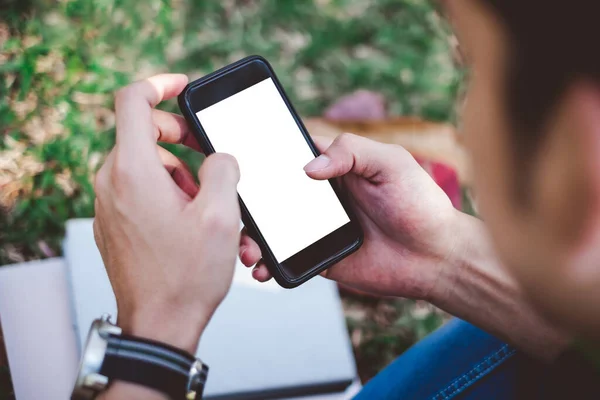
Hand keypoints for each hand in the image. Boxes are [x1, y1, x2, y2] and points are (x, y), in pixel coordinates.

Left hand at [93, 74, 240, 352]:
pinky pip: (140, 189)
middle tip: (212, 159)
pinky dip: (167, 192)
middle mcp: (112, 182)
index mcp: (133, 171)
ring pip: (146, 163)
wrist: (160, 324)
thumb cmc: (188, 275)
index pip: (133, 101)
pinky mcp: (114, 222)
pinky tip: (192, 221)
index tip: (183, 87)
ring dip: (180, 172)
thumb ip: (224, 168)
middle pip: (144, 133)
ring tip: (210, 205)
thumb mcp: (222, 215)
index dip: (160, 84)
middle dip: (183, 139)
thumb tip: (218, 156)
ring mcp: (109, 203)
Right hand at [240, 133, 459, 298]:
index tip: (237, 160)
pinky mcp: (320, 256)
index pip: (290, 155)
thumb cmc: (420, 204)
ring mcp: (318, 227)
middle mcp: (321, 196)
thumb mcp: (391, 163)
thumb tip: (307, 168)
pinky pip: (287, 258)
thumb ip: (351, 152)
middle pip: (272, 195)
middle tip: (235, 211)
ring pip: (273, 228)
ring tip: (248, 249)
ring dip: (253, 236)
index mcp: (335, 167)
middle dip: (249, 203)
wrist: (436, 257)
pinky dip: (269, 263)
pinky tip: (262, 268)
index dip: (264, 156)